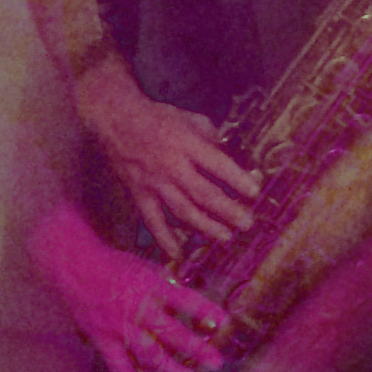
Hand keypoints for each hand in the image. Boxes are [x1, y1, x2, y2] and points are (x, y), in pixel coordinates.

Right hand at [31, 201, 229, 371]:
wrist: (74, 266)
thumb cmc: (114, 264)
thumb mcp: (145, 266)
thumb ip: (166, 286)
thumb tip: (189, 303)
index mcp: (151, 285)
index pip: (185, 300)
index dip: (205, 311)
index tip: (224, 321)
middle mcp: (138, 308)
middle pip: (172, 333)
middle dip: (196, 349)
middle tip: (216, 362)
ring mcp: (120, 326)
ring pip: (149, 353)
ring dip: (172, 370)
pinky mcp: (103, 338)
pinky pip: (118, 364)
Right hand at [77, 56, 261, 252]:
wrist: (116, 120)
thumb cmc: (158, 118)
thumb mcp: (190, 118)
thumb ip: (211, 137)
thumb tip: (230, 155)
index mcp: (188, 145)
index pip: (218, 165)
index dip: (238, 180)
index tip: (255, 193)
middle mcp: (173, 166)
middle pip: (204, 194)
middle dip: (228, 211)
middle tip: (247, 223)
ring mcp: (155, 183)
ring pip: (183, 211)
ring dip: (205, 227)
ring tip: (225, 237)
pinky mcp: (139, 194)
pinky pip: (152, 220)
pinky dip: (164, 238)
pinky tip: (177, 253)